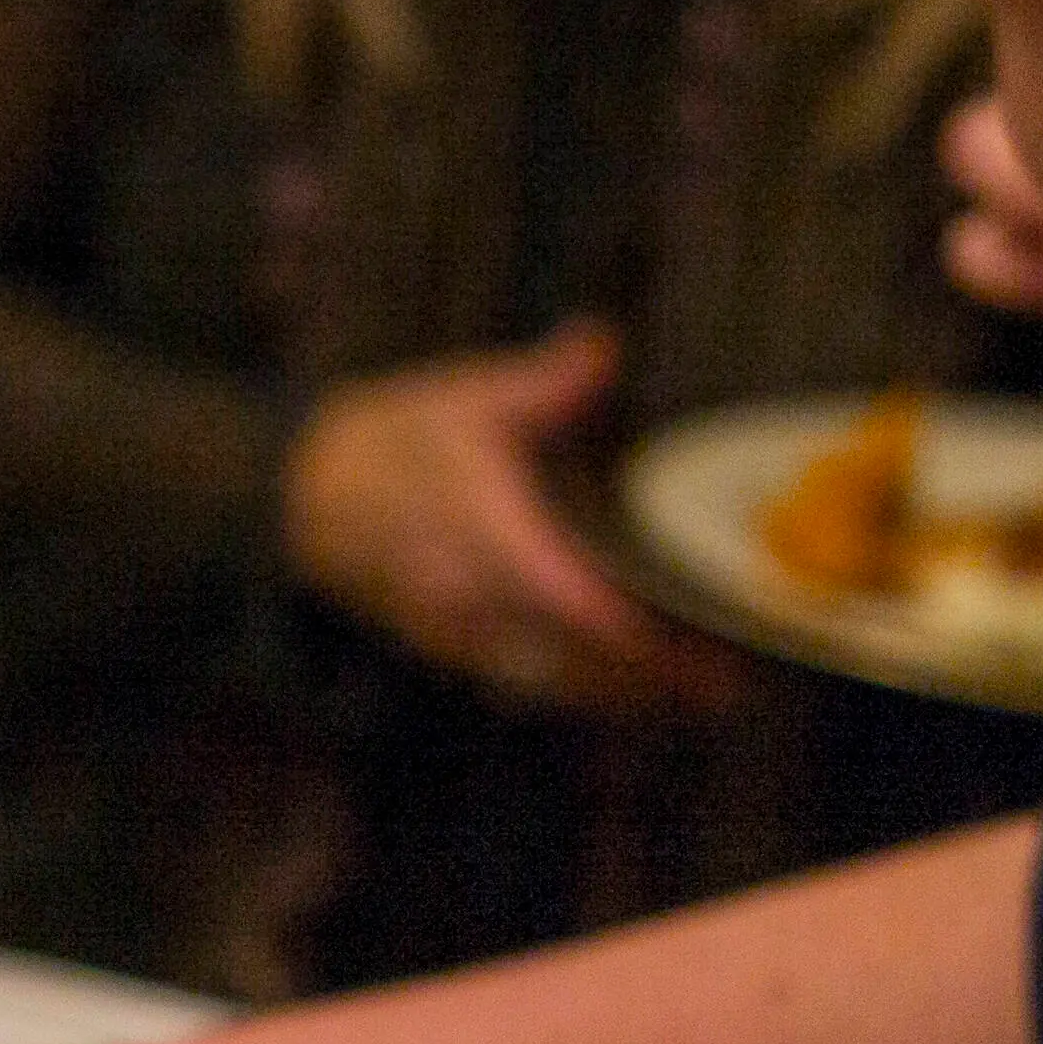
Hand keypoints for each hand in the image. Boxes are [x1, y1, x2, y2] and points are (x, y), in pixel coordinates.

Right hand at [280, 319, 741, 714]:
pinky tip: (646, 696)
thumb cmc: (398, 442)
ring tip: (708, 697)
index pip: (566, 597)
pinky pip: (534, 688)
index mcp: (479, 532)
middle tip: (732, 682)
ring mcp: (462, 637)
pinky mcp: (459, 655)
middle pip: (574, 659)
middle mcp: (471, 600)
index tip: (695, 641)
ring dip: (630, 698)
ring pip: (557, 685)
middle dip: (651, 677)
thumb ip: (543, 381)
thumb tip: (602, 345)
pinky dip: (592, 695)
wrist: (310, 500)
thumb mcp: (467, 398)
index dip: (631, 631)